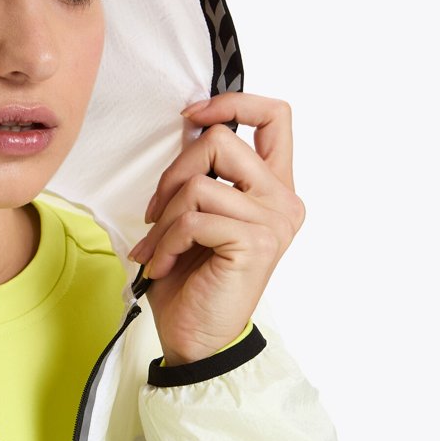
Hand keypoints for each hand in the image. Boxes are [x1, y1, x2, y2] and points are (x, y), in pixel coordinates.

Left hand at [128, 93, 304, 364]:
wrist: (197, 338)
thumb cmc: (193, 278)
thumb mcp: (197, 214)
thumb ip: (204, 172)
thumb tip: (188, 127)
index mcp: (274, 186)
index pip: (276, 116)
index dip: (233, 102)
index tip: (193, 115)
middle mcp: (283, 200)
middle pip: (222, 140)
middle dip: (173, 172)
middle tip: (156, 212)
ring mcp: (273, 221)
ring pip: (198, 184)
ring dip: (163, 219)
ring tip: (156, 248)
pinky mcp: (254, 243)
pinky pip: (193, 219)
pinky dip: (165, 242)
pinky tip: (161, 265)